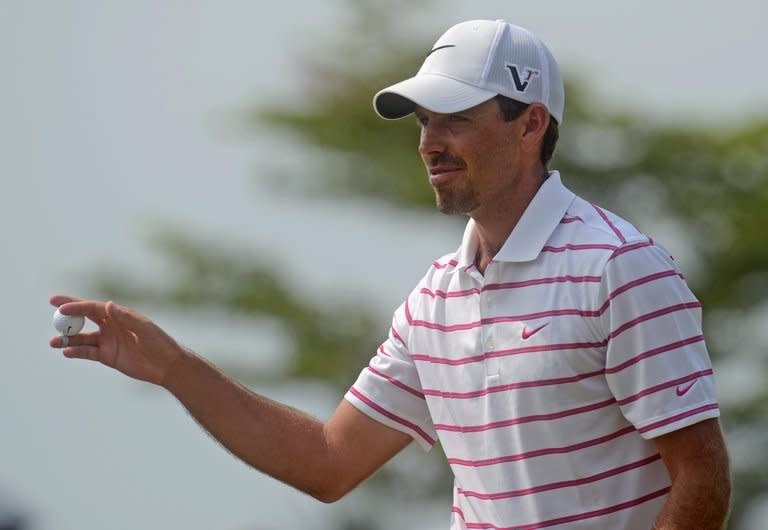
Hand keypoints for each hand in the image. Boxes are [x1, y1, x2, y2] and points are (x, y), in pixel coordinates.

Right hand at [49, 295, 186, 386]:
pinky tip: (67, 352)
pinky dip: (76, 352)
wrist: (166, 365)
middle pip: (85, 317)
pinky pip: (88, 353)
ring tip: (53, 341)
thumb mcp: (144, 328)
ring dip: (67, 338)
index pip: (94, 308)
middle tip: (53, 311)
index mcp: (119, 315)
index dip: (77, 305)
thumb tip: (107, 304)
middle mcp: (111, 326)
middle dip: (68, 314)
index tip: (61, 305)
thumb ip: (126, 317)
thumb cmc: (159, 342)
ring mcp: (108, 342)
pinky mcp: (108, 356)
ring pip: (82, 338)